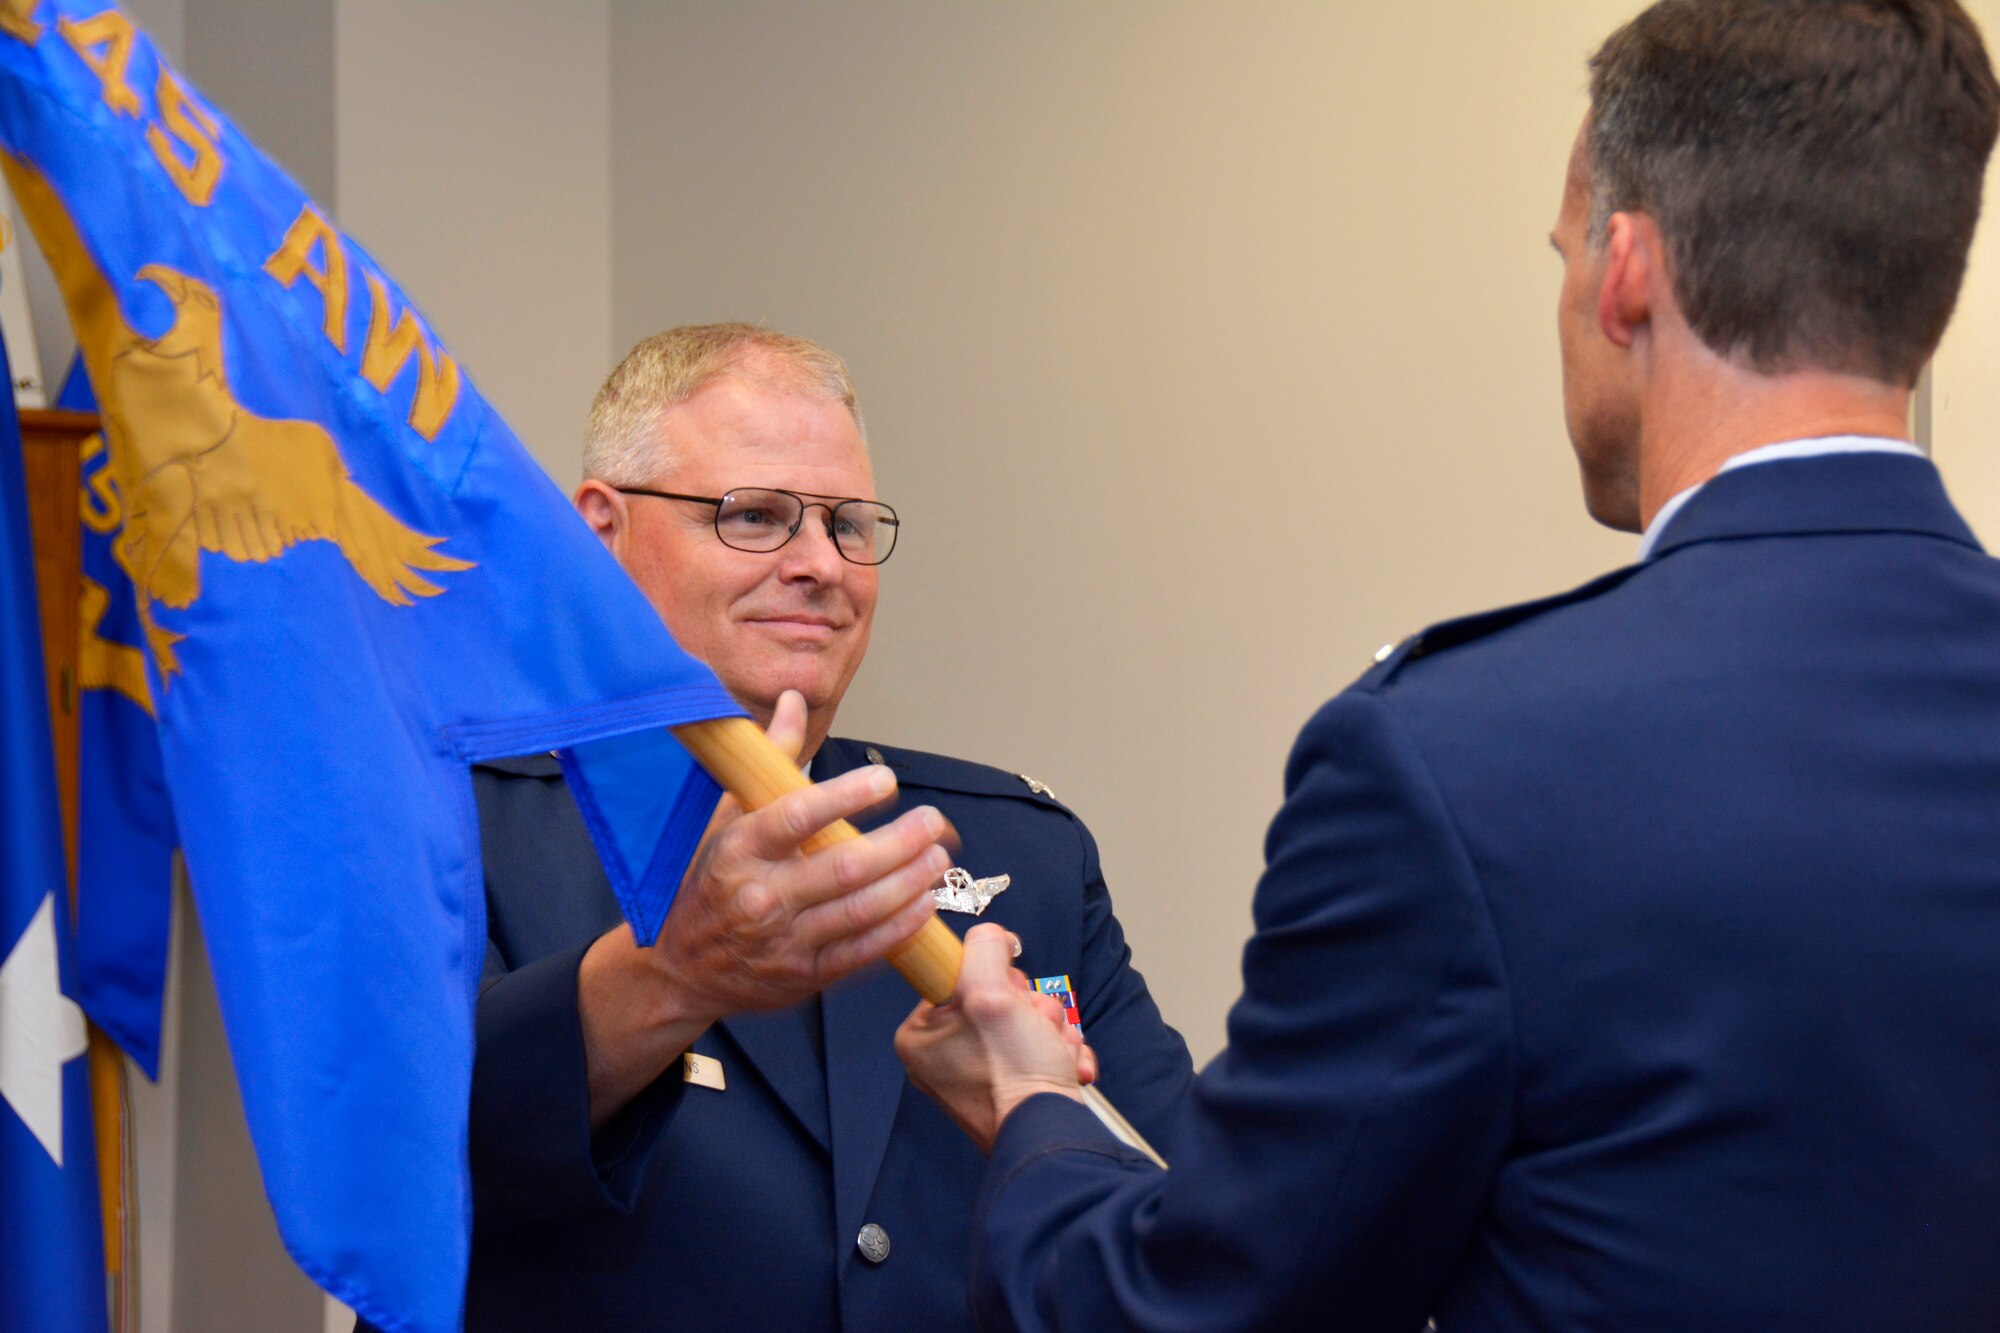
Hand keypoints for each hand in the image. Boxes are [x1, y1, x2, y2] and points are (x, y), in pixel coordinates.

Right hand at [579, 691, 948, 1124]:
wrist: (681, 968)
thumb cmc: (710, 882)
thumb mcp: (727, 818)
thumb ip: (768, 761)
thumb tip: (793, 700)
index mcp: (739, 849)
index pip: (797, 816)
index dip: (847, 796)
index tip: (886, 780)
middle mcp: (760, 895)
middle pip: (844, 867)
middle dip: (899, 843)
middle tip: (933, 821)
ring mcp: (784, 940)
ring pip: (861, 910)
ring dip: (909, 882)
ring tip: (937, 857)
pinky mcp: (804, 975)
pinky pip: (862, 952)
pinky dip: (899, 928)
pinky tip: (925, 903)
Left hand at [895, 923, 1096, 1149]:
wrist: (1051, 1135)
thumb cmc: (1013, 1074)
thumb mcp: (990, 992)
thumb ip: (985, 948)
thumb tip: (995, 938)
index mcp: (920, 1036)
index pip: (960, 975)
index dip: (994, 980)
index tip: (1006, 999)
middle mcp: (943, 1056)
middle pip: (998, 996)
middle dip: (1032, 1009)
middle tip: (1034, 1028)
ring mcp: (978, 1074)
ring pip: (1027, 1018)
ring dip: (1051, 1028)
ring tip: (1051, 1051)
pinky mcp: (1011, 1086)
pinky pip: (1040, 1045)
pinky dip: (1059, 1051)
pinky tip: (1062, 1065)